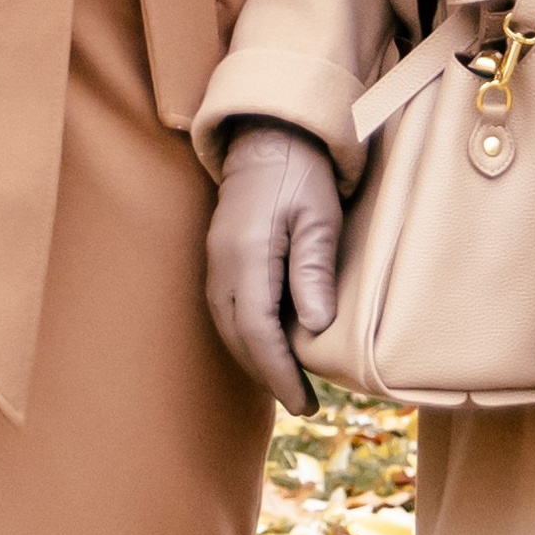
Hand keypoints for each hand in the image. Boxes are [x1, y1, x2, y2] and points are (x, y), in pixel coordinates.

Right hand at [204, 118, 342, 411]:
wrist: (270, 132)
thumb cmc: (302, 172)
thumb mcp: (318, 215)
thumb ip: (313, 268)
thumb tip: (315, 327)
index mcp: (247, 253)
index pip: (258, 331)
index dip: (280, 373)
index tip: (305, 402)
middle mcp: (222, 262)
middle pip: (238, 337)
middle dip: (268, 376)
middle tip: (303, 402)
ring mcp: (215, 259)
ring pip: (227, 327)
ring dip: (255, 359)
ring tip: (288, 382)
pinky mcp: (218, 255)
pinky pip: (226, 309)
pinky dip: (246, 336)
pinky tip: (269, 345)